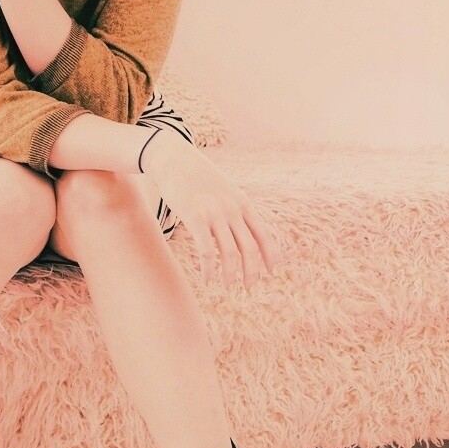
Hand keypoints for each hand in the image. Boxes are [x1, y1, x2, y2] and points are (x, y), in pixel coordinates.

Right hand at [139, 129, 285, 290]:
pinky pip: (206, 251)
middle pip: (250, 248)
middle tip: (249, 288)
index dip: (271, 255)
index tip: (273, 272)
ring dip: (231, 275)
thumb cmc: (199, 178)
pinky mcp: (194, 219)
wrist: (175, 160)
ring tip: (228, 288)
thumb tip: (242, 229)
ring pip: (230, 253)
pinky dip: (209, 270)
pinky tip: (207, 280)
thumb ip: (235, 209)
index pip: (265, 234)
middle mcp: (232, 210)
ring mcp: (214, 214)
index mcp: (243, 204)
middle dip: (252, 272)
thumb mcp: (225, 191)